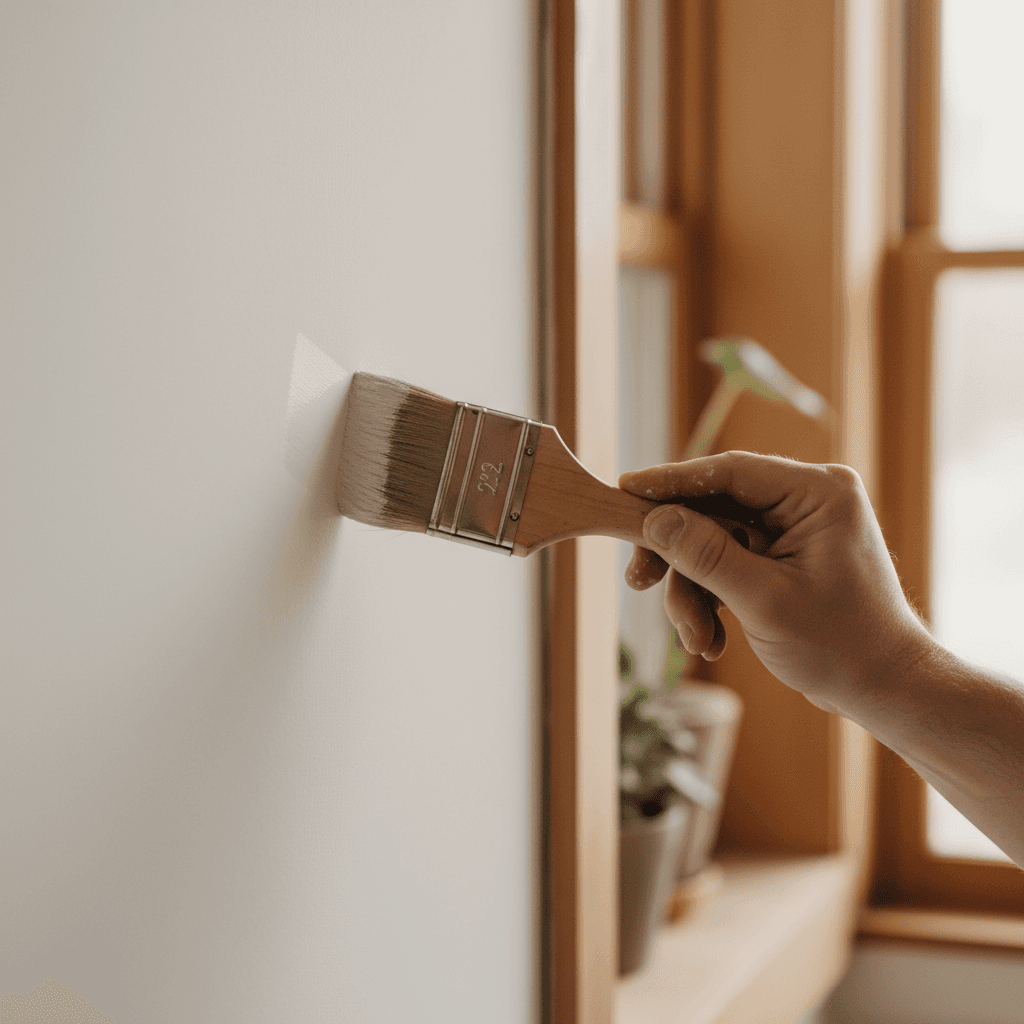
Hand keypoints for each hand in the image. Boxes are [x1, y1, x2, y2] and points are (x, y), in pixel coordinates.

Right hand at [619, 451, 931, 711]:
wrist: (883, 689)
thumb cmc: (841, 645)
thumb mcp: (764, 600)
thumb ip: (705, 556)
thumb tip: (654, 520)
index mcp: (818, 492)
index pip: (729, 472)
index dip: (671, 481)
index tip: (625, 488)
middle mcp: (806, 500)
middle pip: (713, 508)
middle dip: (678, 555)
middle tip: (639, 581)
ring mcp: (794, 528)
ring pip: (713, 542)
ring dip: (694, 591)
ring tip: (696, 638)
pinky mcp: (782, 555)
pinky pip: (727, 564)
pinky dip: (712, 600)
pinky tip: (712, 640)